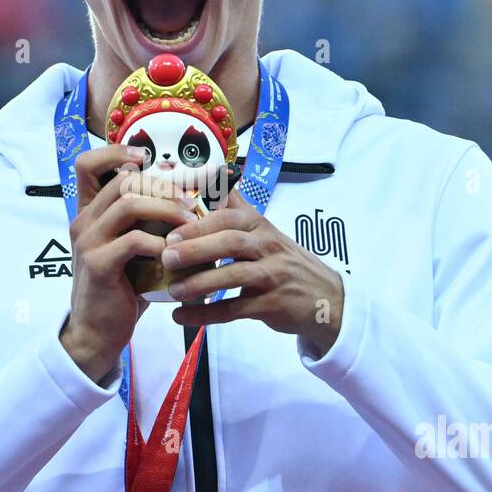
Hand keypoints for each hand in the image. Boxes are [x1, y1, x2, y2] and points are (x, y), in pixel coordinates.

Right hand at [60, 145, 199, 381]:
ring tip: (191, 222)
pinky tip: (175, 254)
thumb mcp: (134, 249)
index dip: (117, 152)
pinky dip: (161, 243)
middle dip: (163, 185)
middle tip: (190, 201)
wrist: (98, 332)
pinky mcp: (98, 264)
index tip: (149, 158)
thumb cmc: (123, 288)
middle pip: (122, 179)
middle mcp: (83, 221)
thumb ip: (149, 223)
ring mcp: (88, 241)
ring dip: (167, 209)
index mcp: (89, 212)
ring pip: (129, 204)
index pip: (87, 164)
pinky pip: (134, 240)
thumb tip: (193, 199)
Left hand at [159, 189, 344, 358]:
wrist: (325, 298)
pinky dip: (206, 313)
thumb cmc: (285, 262)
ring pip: (233, 275)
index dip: (198, 224)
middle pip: (230, 242)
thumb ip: (239, 208)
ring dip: (200, 282)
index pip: (229, 218)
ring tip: (173, 290)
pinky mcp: (272, 304)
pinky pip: (235, 309)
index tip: (170, 233)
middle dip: (196, 248)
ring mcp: (272, 275)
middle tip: (166, 256)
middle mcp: (267, 246)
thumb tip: (217, 176)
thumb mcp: (266, 231)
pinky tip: (182, 316)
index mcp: (260, 225)